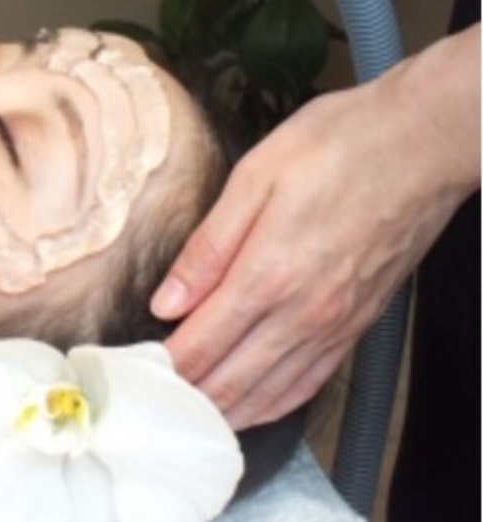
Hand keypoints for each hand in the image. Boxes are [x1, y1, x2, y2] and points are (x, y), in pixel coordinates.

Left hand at [151, 26, 479, 429]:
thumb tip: (167, 301)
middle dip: (185, 395)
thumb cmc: (339, 145)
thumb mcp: (255, 176)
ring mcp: (335, 324)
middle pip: (230, 380)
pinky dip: (273, 403)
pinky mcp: (358, 324)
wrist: (424, 142)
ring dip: (226, 409)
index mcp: (268, 274)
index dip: (162, 366)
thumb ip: (208, 247)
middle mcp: (303, 313)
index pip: (199, 345)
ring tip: (188, 414)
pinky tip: (253, 406)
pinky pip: (310, 384)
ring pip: (269, 393)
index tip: (133, 372)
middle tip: (151, 398)